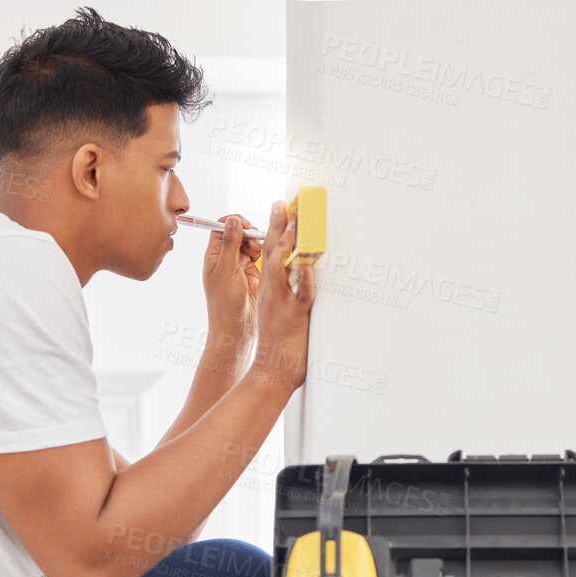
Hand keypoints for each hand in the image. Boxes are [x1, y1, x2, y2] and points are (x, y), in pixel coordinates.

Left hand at [200, 214, 262, 369]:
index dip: (234, 222)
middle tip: (256, 241)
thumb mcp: (225, 270)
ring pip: (250, 245)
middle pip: (238, 234)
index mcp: (213, 256)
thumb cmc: (224, 305)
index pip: (221, 228)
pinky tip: (270, 258)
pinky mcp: (254, 276)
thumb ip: (229, 244)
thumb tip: (232, 220)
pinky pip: (260, 258)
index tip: (246, 225)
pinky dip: (265, 255)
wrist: (236, 331)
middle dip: (249, 233)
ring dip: (258, 244)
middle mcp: (226, 260)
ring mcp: (240, 268)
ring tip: (262, 252)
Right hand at [249, 200, 316, 394]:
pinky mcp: (293, 316)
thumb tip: (300, 275)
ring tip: (294, 223)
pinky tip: (310, 266)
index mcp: (268, 289)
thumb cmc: (277, 346)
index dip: (272, 230)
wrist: (270, 372)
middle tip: (280, 204)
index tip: (279, 210)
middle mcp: (272, 292)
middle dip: (275, 225)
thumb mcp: (276, 312)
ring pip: (281, 267)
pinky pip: (301, 295)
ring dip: (288, 244)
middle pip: (269, 252)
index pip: (265, 253)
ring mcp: (281, 303)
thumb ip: (285, 292)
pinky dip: (306, 280)